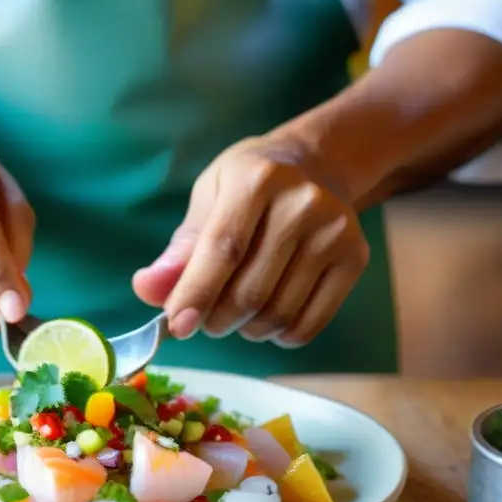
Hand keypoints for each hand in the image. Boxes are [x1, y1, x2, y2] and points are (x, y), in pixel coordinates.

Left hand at [132, 137, 368, 346]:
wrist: (316, 165)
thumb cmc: (249, 185)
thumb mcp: (208, 198)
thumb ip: (180, 249)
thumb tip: (146, 289)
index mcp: (256, 180)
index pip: (224, 250)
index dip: (196, 293)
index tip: (176, 327)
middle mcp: (302, 203)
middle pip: (250, 291)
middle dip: (216, 319)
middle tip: (205, 319)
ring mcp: (334, 232)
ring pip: (278, 314)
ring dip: (246, 330)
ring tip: (237, 313)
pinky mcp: (355, 258)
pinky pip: (309, 324)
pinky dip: (279, 336)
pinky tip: (269, 317)